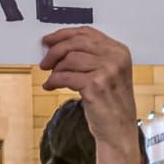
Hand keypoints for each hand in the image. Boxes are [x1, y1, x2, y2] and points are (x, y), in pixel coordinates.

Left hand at [40, 27, 139, 163]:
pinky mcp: (95, 86)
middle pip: (75, 43)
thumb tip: (58, 45)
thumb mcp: (107, 73)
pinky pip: (64, 77)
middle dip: (55, 51)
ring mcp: (106, 72)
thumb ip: (90, 56)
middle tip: (45, 62)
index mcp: (119, 51)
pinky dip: (53, 81)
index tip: (49, 40)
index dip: (63, 35)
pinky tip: (50, 86)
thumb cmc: (111, 103)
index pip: (86, 33)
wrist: (119, 130)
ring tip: (52, 78)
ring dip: (55, 70)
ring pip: (69, 60)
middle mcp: (115, 59)